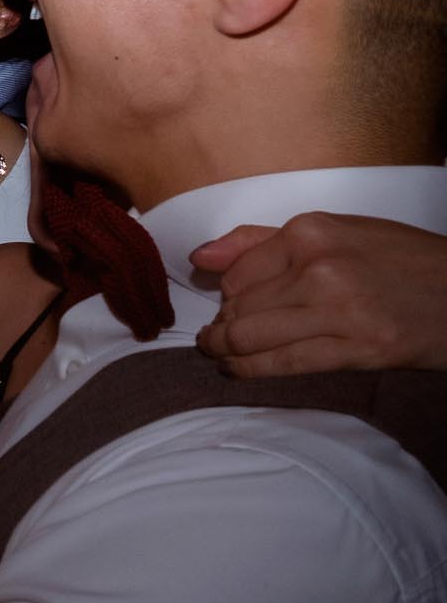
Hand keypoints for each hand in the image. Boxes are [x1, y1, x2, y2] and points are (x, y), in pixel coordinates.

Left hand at [192, 213, 446, 376]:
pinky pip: (284, 363)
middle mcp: (318, 268)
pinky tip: (237, 371)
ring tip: (216, 354)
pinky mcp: (357, 350)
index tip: (228, 306)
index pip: (236, 272)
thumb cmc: (402, 260)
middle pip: (239, 307)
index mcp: (309, 231)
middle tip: (218, 335)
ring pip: (251, 336)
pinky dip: (249, 370)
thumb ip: (261, 241)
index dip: (225, 295)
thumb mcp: (336, 231)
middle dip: (222, 325)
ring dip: (224, 350)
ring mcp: (338, 311)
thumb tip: (200, 256)